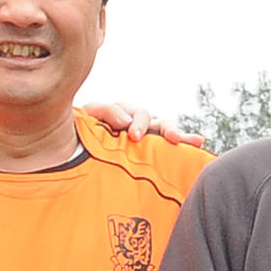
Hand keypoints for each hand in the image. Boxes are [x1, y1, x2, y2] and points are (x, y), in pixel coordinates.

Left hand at [81, 102, 203, 144]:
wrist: (72, 152)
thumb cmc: (78, 132)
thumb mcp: (89, 115)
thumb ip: (107, 111)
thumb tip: (127, 122)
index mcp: (126, 116)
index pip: (139, 114)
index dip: (139, 122)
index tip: (133, 136)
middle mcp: (140, 128)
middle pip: (160, 123)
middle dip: (168, 129)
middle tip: (172, 137)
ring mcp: (146, 144)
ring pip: (168, 137)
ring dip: (182, 137)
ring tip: (195, 142)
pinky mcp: (148, 160)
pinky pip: (168, 156)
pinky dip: (184, 152)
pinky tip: (199, 150)